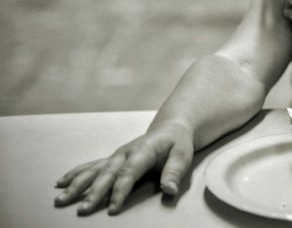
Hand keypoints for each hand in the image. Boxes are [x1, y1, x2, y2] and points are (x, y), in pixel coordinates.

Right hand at [54, 121, 193, 214]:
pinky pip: (91, 166)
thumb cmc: (177, 144)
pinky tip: (61, 182)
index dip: (120, 191)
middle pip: (107, 174)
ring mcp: (116, 155)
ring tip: (61, 199)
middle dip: (94, 192)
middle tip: (83, 209)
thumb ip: (175, 172)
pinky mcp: (112, 159)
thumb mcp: (183, 155)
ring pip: (94, 170)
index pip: (129, 173)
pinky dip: (75, 174)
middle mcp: (125, 152)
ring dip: (77, 185)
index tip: (112, 208)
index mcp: (143, 151)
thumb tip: (169, 189)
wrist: (170, 129)